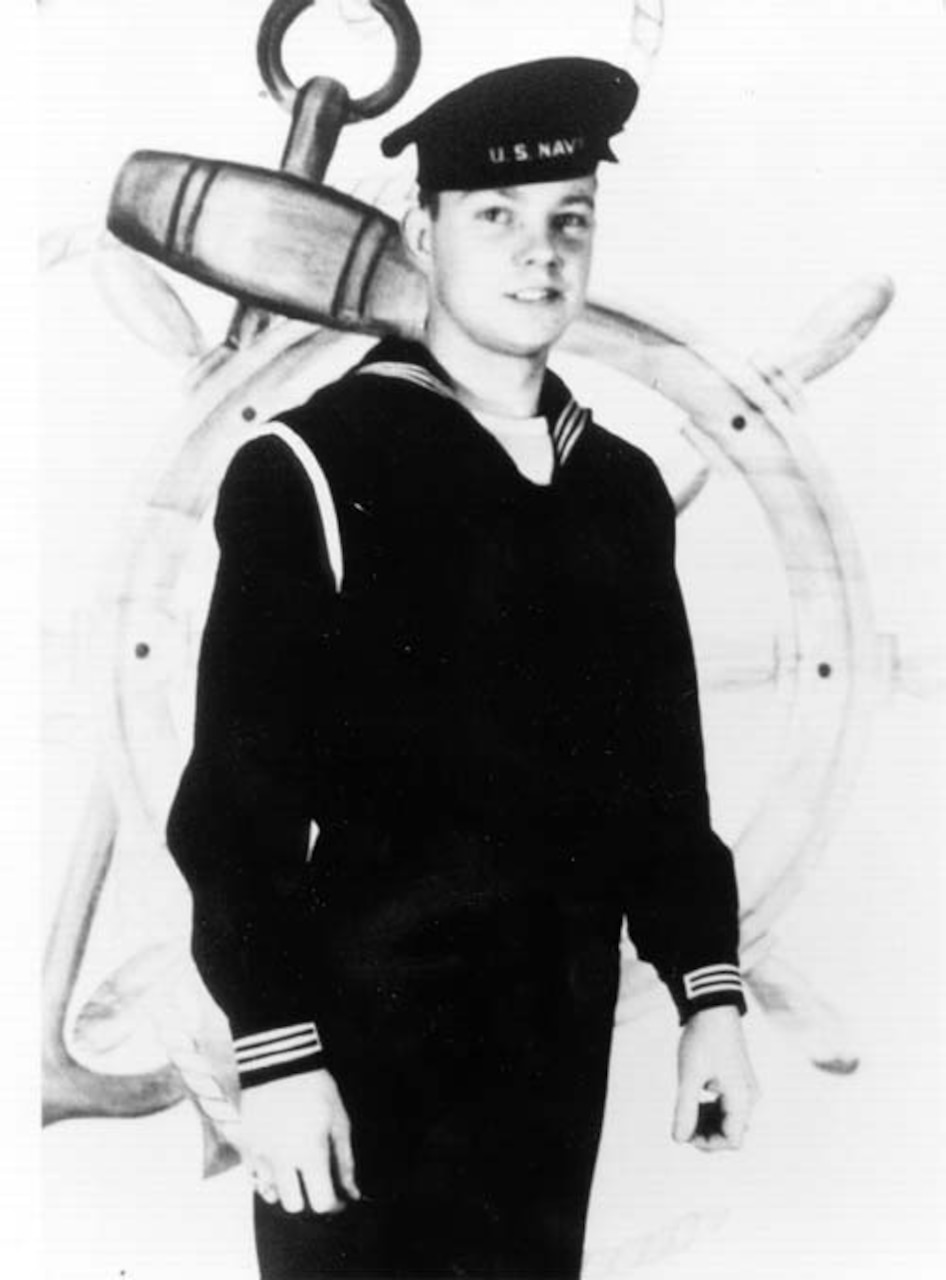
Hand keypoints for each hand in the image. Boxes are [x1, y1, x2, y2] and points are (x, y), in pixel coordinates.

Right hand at [239, 1069, 359, 1212]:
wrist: (277, 1058)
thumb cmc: (315, 1087)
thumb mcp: (338, 1120)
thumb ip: (345, 1160)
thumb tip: (352, 1193)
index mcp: (309, 1152)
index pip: (320, 1201)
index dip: (332, 1202)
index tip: (338, 1196)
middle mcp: (279, 1159)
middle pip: (292, 1204)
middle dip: (306, 1197)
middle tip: (314, 1178)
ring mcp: (257, 1153)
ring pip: (269, 1191)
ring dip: (284, 1184)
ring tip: (294, 1161)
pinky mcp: (241, 1144)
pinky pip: (253, 1173)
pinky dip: (265, 1170)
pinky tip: (277, 1150)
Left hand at [672, 1005, 759, 1152]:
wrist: (713, 1008)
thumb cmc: (702, 1039)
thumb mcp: (689, 1076)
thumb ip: (685, 1109)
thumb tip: (679, 1139)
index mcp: (742, 1098)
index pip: (731, 1140)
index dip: (707, 1143)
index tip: (685, 1131)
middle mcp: (750, 1096)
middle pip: (731, 1132)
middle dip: (706, 1132)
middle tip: (682, 1120)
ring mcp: (747, 1089)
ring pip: (729, 1120)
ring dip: (708, 1121)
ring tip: (686, 1107)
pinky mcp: (739, 1081)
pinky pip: (729, 1106)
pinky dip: (711, 1109)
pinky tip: (695, 1098)